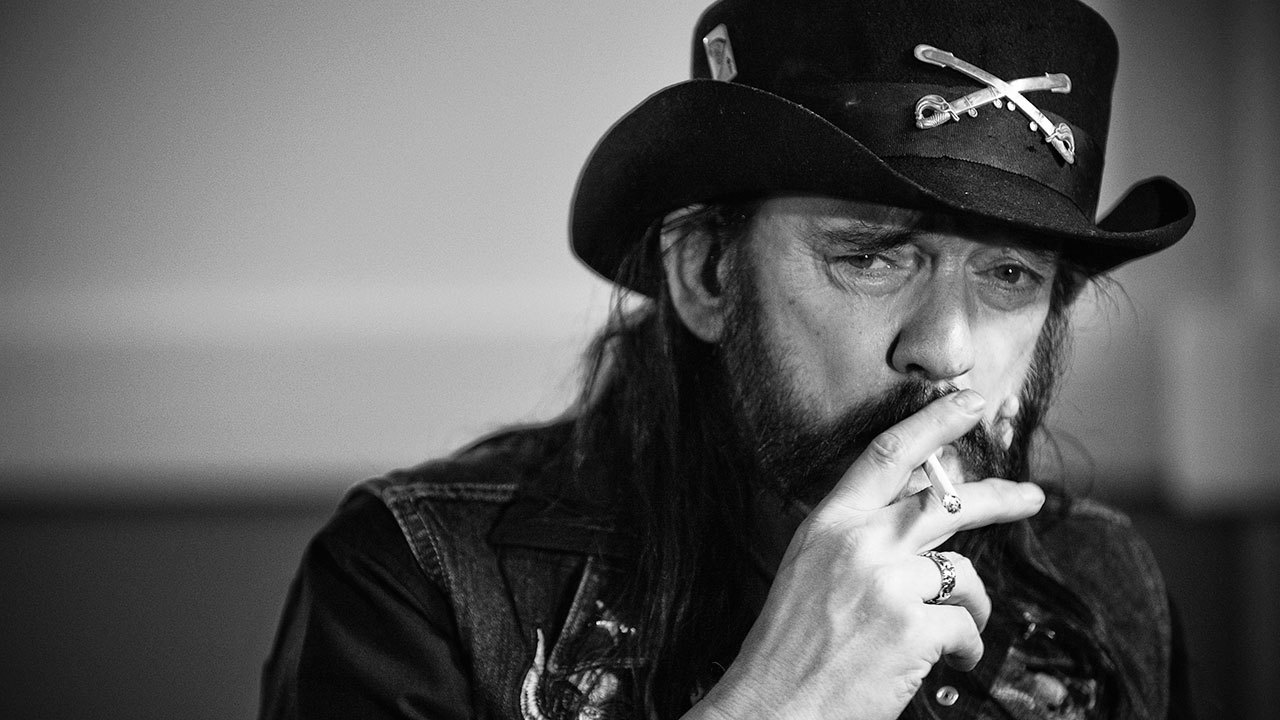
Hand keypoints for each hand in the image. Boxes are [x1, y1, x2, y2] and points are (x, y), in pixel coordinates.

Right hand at [686, 390, 1045, 719]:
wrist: (775, 705)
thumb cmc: (792, 646)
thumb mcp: (812, 570)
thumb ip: (860, 537)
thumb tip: (920, 512)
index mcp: (830, 524)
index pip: (887, 455)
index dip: (934, 424)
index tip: (968, 404)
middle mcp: (860, 544)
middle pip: (946, 501)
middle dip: (998, 495)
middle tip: (1030, 496)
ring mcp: (887, 584)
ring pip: (965, 575)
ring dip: (970, 608)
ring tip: (951, 636)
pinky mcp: (913, 628)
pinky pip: (966, 629)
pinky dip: (963, 650)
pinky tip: (940, 663)